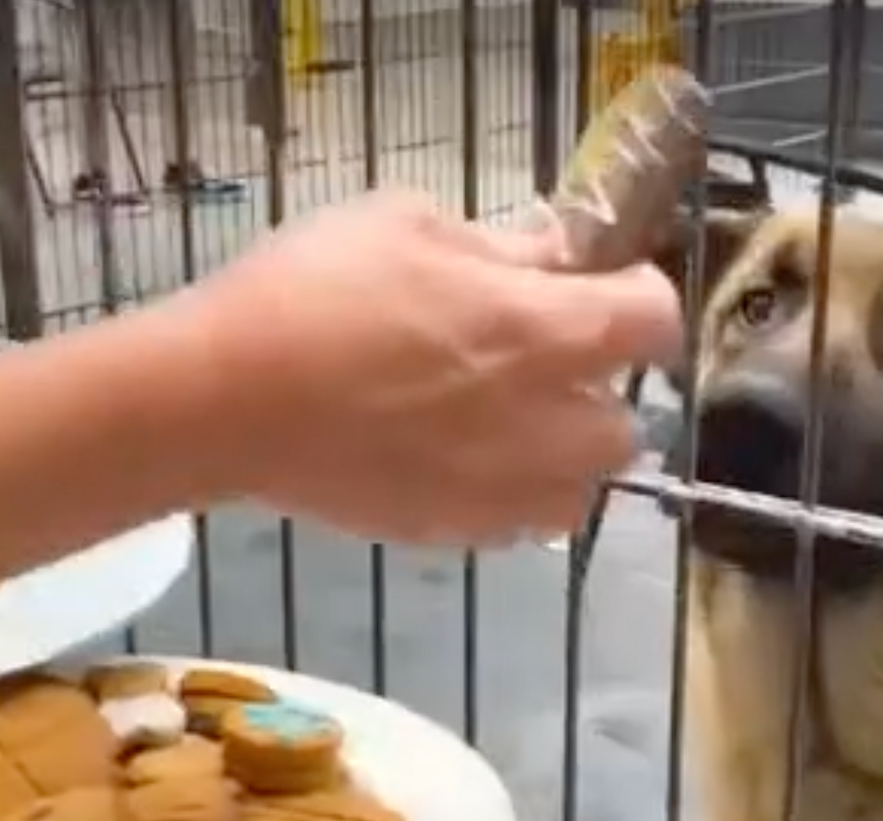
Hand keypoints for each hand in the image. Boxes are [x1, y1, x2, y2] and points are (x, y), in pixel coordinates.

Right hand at [176, 189, 682, 545]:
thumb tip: (552, 255)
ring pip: (582, 489)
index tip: (601, 286)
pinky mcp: (455, 533)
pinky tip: (455, 461)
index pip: (655, 320)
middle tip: (543, 364)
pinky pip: (518, 522)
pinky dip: (509, 494)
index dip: (638, 297)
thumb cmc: (314, 291)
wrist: (227, 402)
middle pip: (628, 425)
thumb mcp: (408, 224)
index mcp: (547, 332)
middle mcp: (547, 423)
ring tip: (508, 426)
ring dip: (565, 457)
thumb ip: (500, 245)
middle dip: (601, 393)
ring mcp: (503, 490)